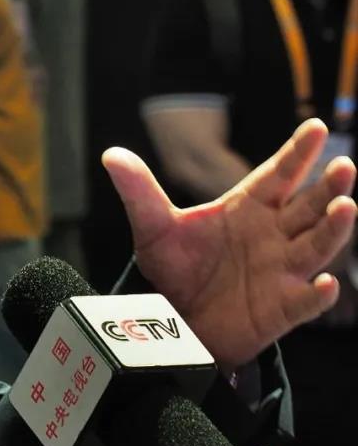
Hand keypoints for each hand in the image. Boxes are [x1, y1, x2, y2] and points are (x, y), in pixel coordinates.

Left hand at [103, 119, 356, 367]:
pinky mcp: (282, 308)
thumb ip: (140, 192)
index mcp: (249, 207)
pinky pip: (305, 302)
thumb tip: (111, 155)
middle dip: (328, 186)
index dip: (298, 152)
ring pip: (316, 246)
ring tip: (345, 207)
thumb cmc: (175, 268)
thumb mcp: (154, 228)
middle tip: (344, 167)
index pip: (279, 174)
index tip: (316, 127)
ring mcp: (281, 270)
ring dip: (333, 228)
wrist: (174, 319)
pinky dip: (318, 294)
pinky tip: (325, 284)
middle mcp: (273, 235)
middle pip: (309, 205)